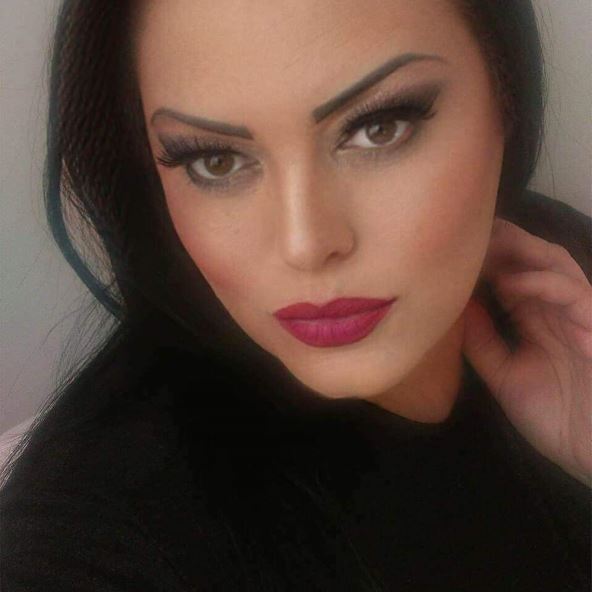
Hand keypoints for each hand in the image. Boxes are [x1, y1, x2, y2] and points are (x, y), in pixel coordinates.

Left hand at [462, 217, 591, 485]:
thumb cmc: (557, 418)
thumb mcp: (506, 376)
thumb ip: (484, 342)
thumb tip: (456, 307)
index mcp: (538, 319)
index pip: (510, 276)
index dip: (484, 260)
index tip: (450, 250)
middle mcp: (558, 309)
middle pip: (532, 259)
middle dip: (501, 242)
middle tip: (465, 232)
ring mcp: (581, 313)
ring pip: (555, 263)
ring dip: (520, 249)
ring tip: (483, 242)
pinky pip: (573, 291)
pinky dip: (541, 283)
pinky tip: (508, 283)